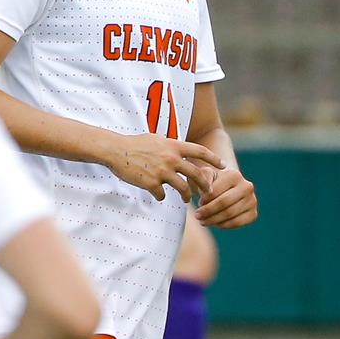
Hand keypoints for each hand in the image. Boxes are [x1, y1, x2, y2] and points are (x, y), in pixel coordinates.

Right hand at [105, 133, 222, 201]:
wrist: (116, 150)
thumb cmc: (136, 144)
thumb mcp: (157, 139)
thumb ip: (171, 146)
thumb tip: (181, 149)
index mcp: (174, 146)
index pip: (200, 151)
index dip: (214, 158)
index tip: (223, 165)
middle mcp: (171, 158)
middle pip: (196, 174)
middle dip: (205, 185)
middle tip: (208, 191)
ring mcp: (162, 172)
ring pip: (183, 188)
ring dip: (187, 196)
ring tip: (187, 199)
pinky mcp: (152, 184)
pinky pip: (162, 195)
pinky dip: (162, 197)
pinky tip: (159, 196)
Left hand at [193, 166, 256, 228]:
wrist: (227, 190)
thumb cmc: (213, 182)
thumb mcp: (206, 176)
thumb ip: (204, 178)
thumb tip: (208, 192)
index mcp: (235, 175)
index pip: (216, 191)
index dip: (204, 200)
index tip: (198, 204)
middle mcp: (247, 186)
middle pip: (223, 203)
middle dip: (208, 211)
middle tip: (197, 216)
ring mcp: (252, 200)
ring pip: (230, 214)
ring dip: (213, 220)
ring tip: (203, 221)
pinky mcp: (253, 213)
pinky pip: (237, 222)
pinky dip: (224, 225)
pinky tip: (215, 223)